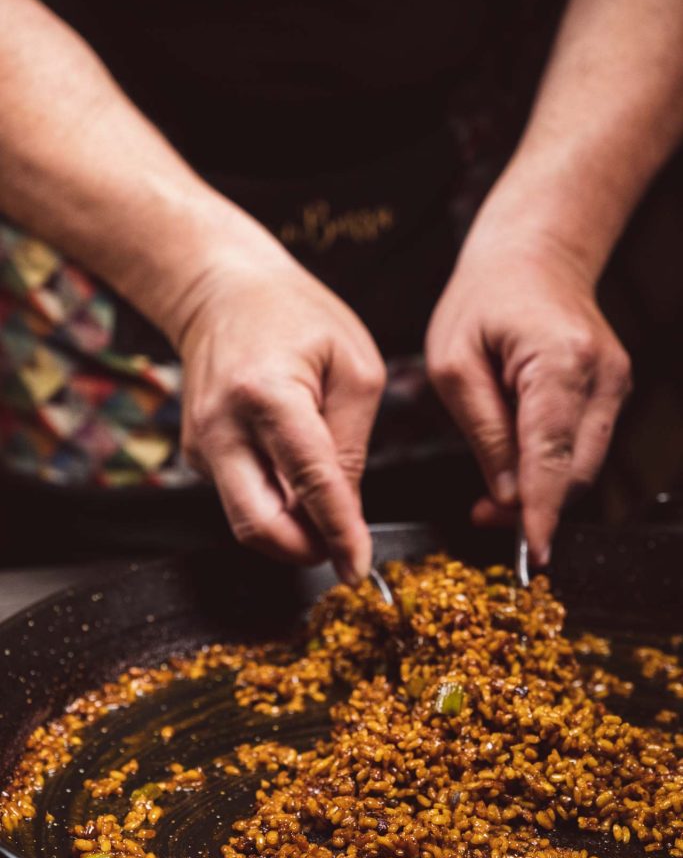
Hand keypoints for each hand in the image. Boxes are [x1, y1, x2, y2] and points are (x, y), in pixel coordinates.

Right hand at [177, 254, 385, 583]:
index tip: (357, 567)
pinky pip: (239, 498)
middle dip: (303, 550)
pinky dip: (273, 504)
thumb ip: (351, 443)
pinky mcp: (195, 455)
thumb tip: (346, 511)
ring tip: (322, 504)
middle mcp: (221, 427)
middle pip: (257, 524)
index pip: (310, 482)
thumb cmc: (296, 316)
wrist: (220, 290)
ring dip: (289, 531)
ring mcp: (200, 444)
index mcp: (267, 395)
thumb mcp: (353, 367)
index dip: (338, 532)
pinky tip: (291, 476)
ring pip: (246, 520)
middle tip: (338, 546)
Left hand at [426, 229, 630, 564]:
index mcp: (559, 362)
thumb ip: (483, 432)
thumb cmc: (483, 301)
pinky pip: (584, 447)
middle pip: (576, 470)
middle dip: (534, 506)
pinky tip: (517, 466)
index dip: (542, 511)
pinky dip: (552, 468)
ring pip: (583, 466)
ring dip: (542, 491)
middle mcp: (602, 376)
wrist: (532, 256)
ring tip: (492, 493)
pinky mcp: (612, 392)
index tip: (532, 552)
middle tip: (483, 515)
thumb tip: (507, 495)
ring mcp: (614, 384)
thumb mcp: (454, 365)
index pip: (552, 454)